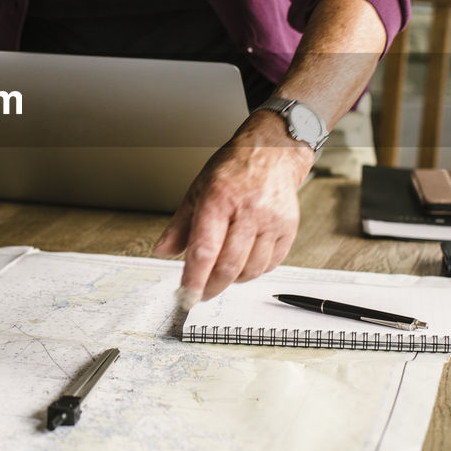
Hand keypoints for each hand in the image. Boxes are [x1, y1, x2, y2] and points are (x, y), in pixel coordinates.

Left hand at [152, 111, 314, 307]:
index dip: (194, 279)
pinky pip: (270, 265)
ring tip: (222, 272)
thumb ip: (179, 225)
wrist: (273, 152)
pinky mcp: (289, 228)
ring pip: (250, 270)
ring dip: (233, 280)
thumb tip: (162, 251)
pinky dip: (254, 271)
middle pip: (228, 265)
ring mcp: (272, 220)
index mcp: (219, 198)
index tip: (186, 297)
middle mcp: (248, 210)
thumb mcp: (198, 190)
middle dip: (211, 287)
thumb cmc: (233, 170)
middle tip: (200, 294)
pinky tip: (244, 262)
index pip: (205, 249)